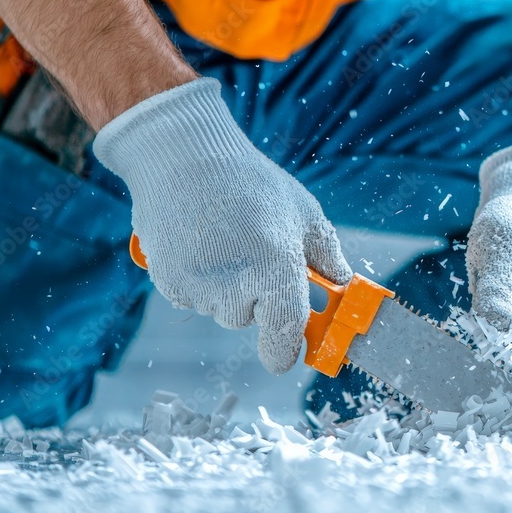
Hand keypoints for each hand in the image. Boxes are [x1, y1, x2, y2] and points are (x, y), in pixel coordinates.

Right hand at [93, 78, 350, 373]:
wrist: (183, 157)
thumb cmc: (251, 183)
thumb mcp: (303, 212)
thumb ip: (327, 256)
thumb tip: (343, 283)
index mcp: (275, 266)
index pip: (284, 332)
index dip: (286, 350)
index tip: (287, 355)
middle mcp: (234, 283)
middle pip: (248, 318)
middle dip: (256, 297)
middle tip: (255, 256)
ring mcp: (197, 285)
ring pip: (220, 308)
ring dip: (227, 287)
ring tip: (224, 239)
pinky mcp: (168, 281)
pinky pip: (192, 297)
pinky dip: (199, 279)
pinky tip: (200, 242)